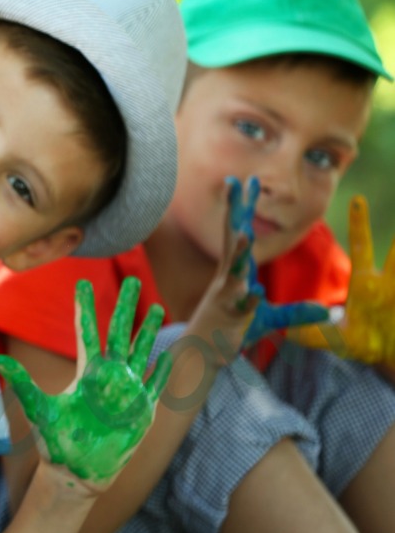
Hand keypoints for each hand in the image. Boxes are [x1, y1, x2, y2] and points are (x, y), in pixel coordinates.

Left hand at [0, 278, 172, 486]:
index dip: (85, 307)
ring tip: (158, 306)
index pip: (87, 331)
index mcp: (86, 372)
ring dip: (149, 330)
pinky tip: (170, 352)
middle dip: (126, 305)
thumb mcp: (38, 409)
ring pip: (141, 351)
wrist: (76, 473)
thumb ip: (21, 382)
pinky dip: (163, 369)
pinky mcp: (143, 411)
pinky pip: (156, 384)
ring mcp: (128, 392)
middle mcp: (109, 376)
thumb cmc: (55, 442)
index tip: (82, 282)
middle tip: (130, 277)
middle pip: (120, 332)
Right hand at [222, 176, 328, 347]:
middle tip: (232, 183)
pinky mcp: (231, 316)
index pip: (239, 232)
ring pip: (233, 269)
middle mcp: (229, 276)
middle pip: (231, 237)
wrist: (205, 352)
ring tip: (245, 234)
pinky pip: (242, 305)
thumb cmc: (232, 329)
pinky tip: (255, 291)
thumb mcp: (270, 319)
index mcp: (235, 270)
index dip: (243, 207)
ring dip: (239, 252)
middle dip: (233, 211)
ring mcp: (228, 295)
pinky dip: (249, 299)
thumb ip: (296, 312)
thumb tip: (327, 312)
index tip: (247, 180)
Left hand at [289, 195, 394, 366]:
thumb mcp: (338, 339)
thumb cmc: (365, 343)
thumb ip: (314, 333)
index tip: (358, 199)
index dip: (359, 224)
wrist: (392, 358)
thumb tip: (287, 332)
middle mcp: (391, 284)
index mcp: (367, 284)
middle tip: (390, 198)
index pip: (362, 248)